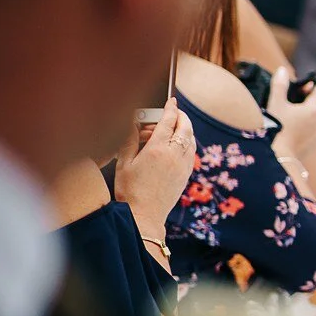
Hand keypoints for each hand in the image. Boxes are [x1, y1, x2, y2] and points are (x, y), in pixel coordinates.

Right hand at [115, 99, 197, 240]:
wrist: (145, 215)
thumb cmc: (129, 190)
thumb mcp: (124, 162)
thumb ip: (130, 139)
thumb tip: (132, 122)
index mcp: (157, 150)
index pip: (168, 121)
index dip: (171, 108)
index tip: (172, 101)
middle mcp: (175, 155)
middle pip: (185, 128)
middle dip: (182, 116)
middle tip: (175, 112)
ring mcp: (184, 165)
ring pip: (191, 140)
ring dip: (185, 129)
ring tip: (174, 128)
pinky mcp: (187, 174)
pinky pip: (192, 152)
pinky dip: (188, 143)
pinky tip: (178, 145)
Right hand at [267, 67, 315, 159]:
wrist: (279, 157)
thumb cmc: (276, 128)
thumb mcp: (275, 103)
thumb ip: (280, 85)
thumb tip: (283, 70)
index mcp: (314, 109)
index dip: (308, 86)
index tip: (298, 87)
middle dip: (308, 100)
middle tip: (292, 100)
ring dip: (307, 114)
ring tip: (291, 114)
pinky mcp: (314, 144)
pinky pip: (312, 130)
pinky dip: (305, 126)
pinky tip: (291, 128)